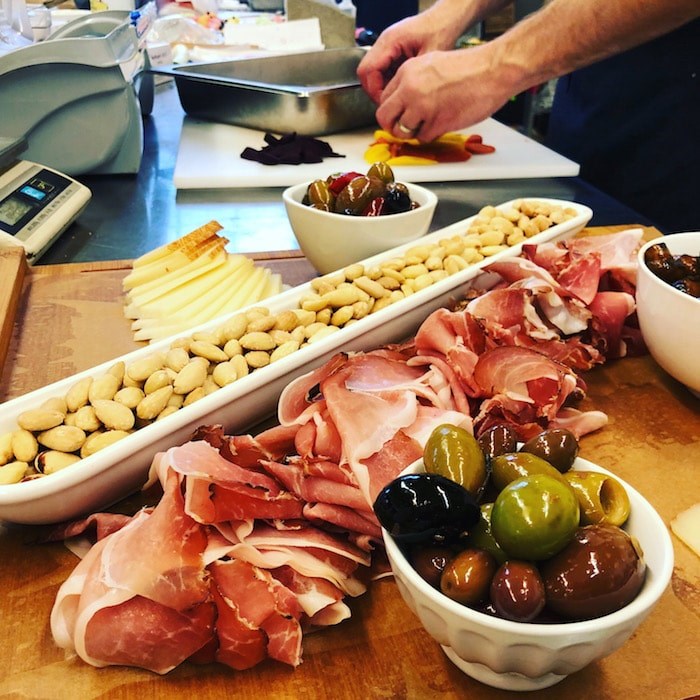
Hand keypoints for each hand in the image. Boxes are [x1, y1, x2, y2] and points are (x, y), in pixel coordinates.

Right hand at [357, 15, 451, 103]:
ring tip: (396, 95)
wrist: (445, 19)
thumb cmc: (440, 31)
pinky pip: (381, 68)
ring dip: (381, 85)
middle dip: (375, 90)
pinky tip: (400, 86)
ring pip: (371, 72)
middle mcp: (384, 41)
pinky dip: (387, 80)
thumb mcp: (428, 59)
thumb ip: (411, 78)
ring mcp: (386, 45)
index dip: (375, 90)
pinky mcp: (391, 49)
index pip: (368, 70)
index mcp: (390, 41)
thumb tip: (399, 99)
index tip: (386, 102)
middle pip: (365, 72)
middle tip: (389, 102)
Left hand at [373, 44, 517, 141]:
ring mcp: (422, 107)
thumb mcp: (432, 63)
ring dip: (413, 132)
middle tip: (403, 128)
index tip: (398, 115)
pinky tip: (443, 123)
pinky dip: (431, 135)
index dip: (392, 110)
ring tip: (428, 124)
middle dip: (393, 126)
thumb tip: (402, 101)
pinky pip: (423, 138)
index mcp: (407, 71)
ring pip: (402, 131)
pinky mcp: (436, 123)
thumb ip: (413, 81)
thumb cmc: (469, 67)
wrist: (492, 70)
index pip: (384, 98)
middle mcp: (410, 89)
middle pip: (385, 117)